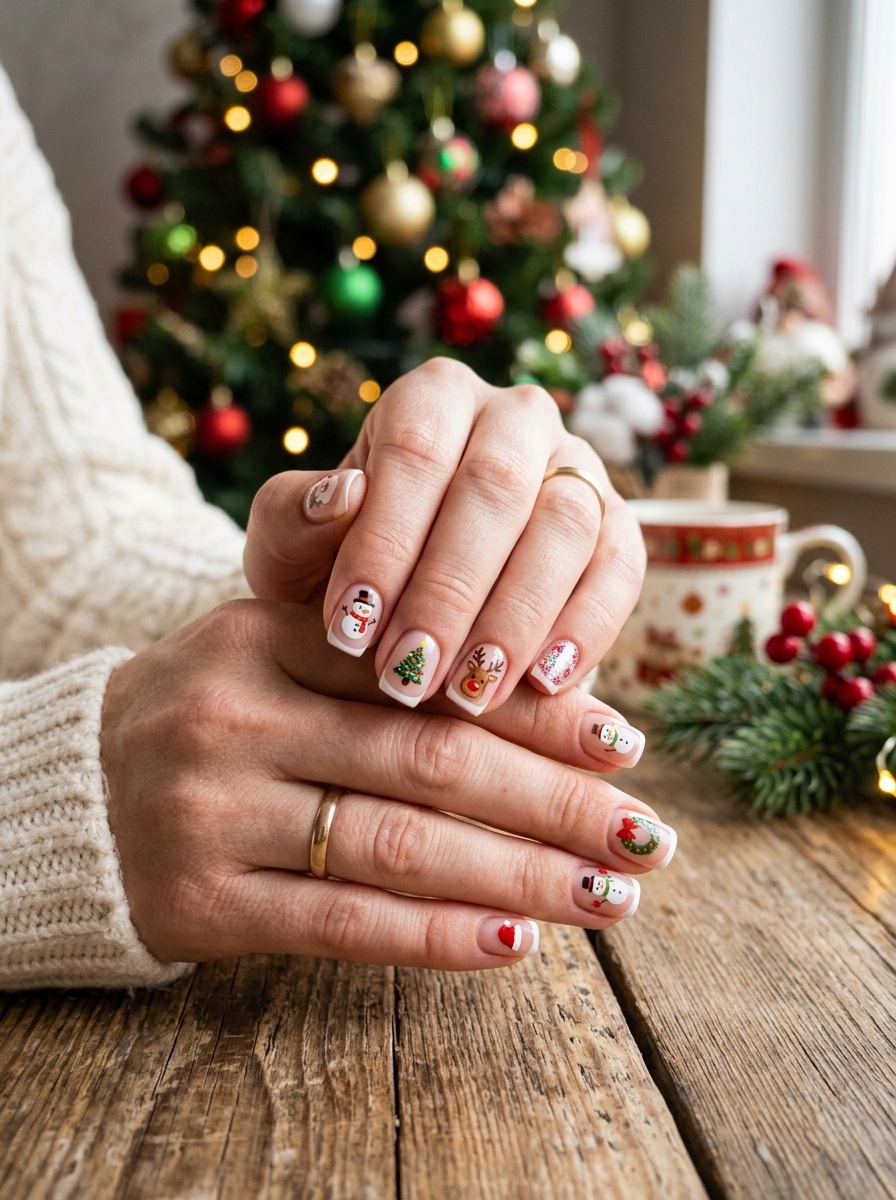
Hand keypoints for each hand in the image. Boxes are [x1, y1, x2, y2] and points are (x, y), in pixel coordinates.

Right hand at [101, 600, 675, 970]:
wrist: (73, 786)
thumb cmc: (211, 709)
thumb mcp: (272, 645)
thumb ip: (382, 648)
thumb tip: (541, 679)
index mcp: (264, 633)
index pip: (426, 671)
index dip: (535, 708)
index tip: (624, 741)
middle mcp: (238, 716)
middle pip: (431, 762)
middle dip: (555, 802)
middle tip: (645, 833)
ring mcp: (215, 810)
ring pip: (401, 848)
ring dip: (521, 878)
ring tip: (611, 898)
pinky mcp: (202, 900)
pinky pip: (342, 925)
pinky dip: (438, 937)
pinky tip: (517, 944)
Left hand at [245, 358, 644, 718]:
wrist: (404, 608)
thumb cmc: (337, 568)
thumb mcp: (289, 549)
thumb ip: (293, 520)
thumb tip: (343, 494)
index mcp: (432, 399)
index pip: (415, 452)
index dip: (385, 542)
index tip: (350, 628)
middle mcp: (514, 416)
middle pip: (495, 489)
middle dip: (449, 592)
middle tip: (408, 676)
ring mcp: (576, 467)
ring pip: (565, 526)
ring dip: (516, 617)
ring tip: (468, 693)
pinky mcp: (617, 526)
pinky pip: (621, 567)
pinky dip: (587, 627)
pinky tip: (542, 684)